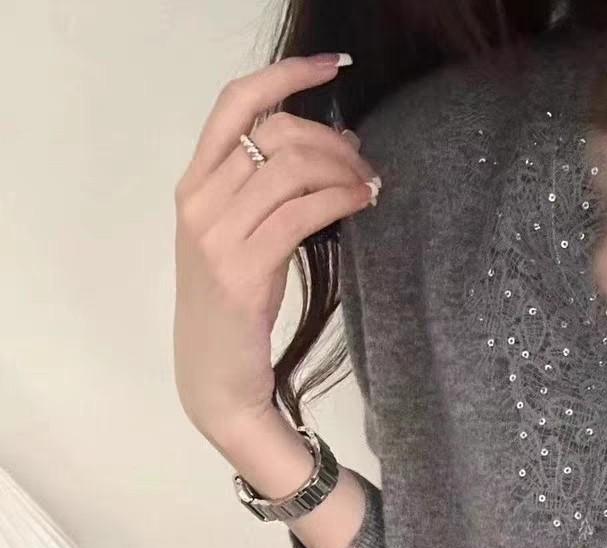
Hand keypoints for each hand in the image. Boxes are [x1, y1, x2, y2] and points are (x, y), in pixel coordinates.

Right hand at [173, 54, 379, 437]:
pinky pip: (302, 213)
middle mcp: (198, 201)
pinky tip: (364, 201)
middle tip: (365, 160)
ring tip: (370, 183)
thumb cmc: (235, 310)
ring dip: (342, 168)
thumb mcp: (242, 240)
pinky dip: (341, 198)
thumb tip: (335, 143)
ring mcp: (215, 236)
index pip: (236, 103)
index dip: (286, 75)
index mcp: (194, 186)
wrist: (215, 380)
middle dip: (331, 138)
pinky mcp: (241, 270)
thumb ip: (271, 192)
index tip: (333, 65)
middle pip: (275, 133)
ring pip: (291, 168)